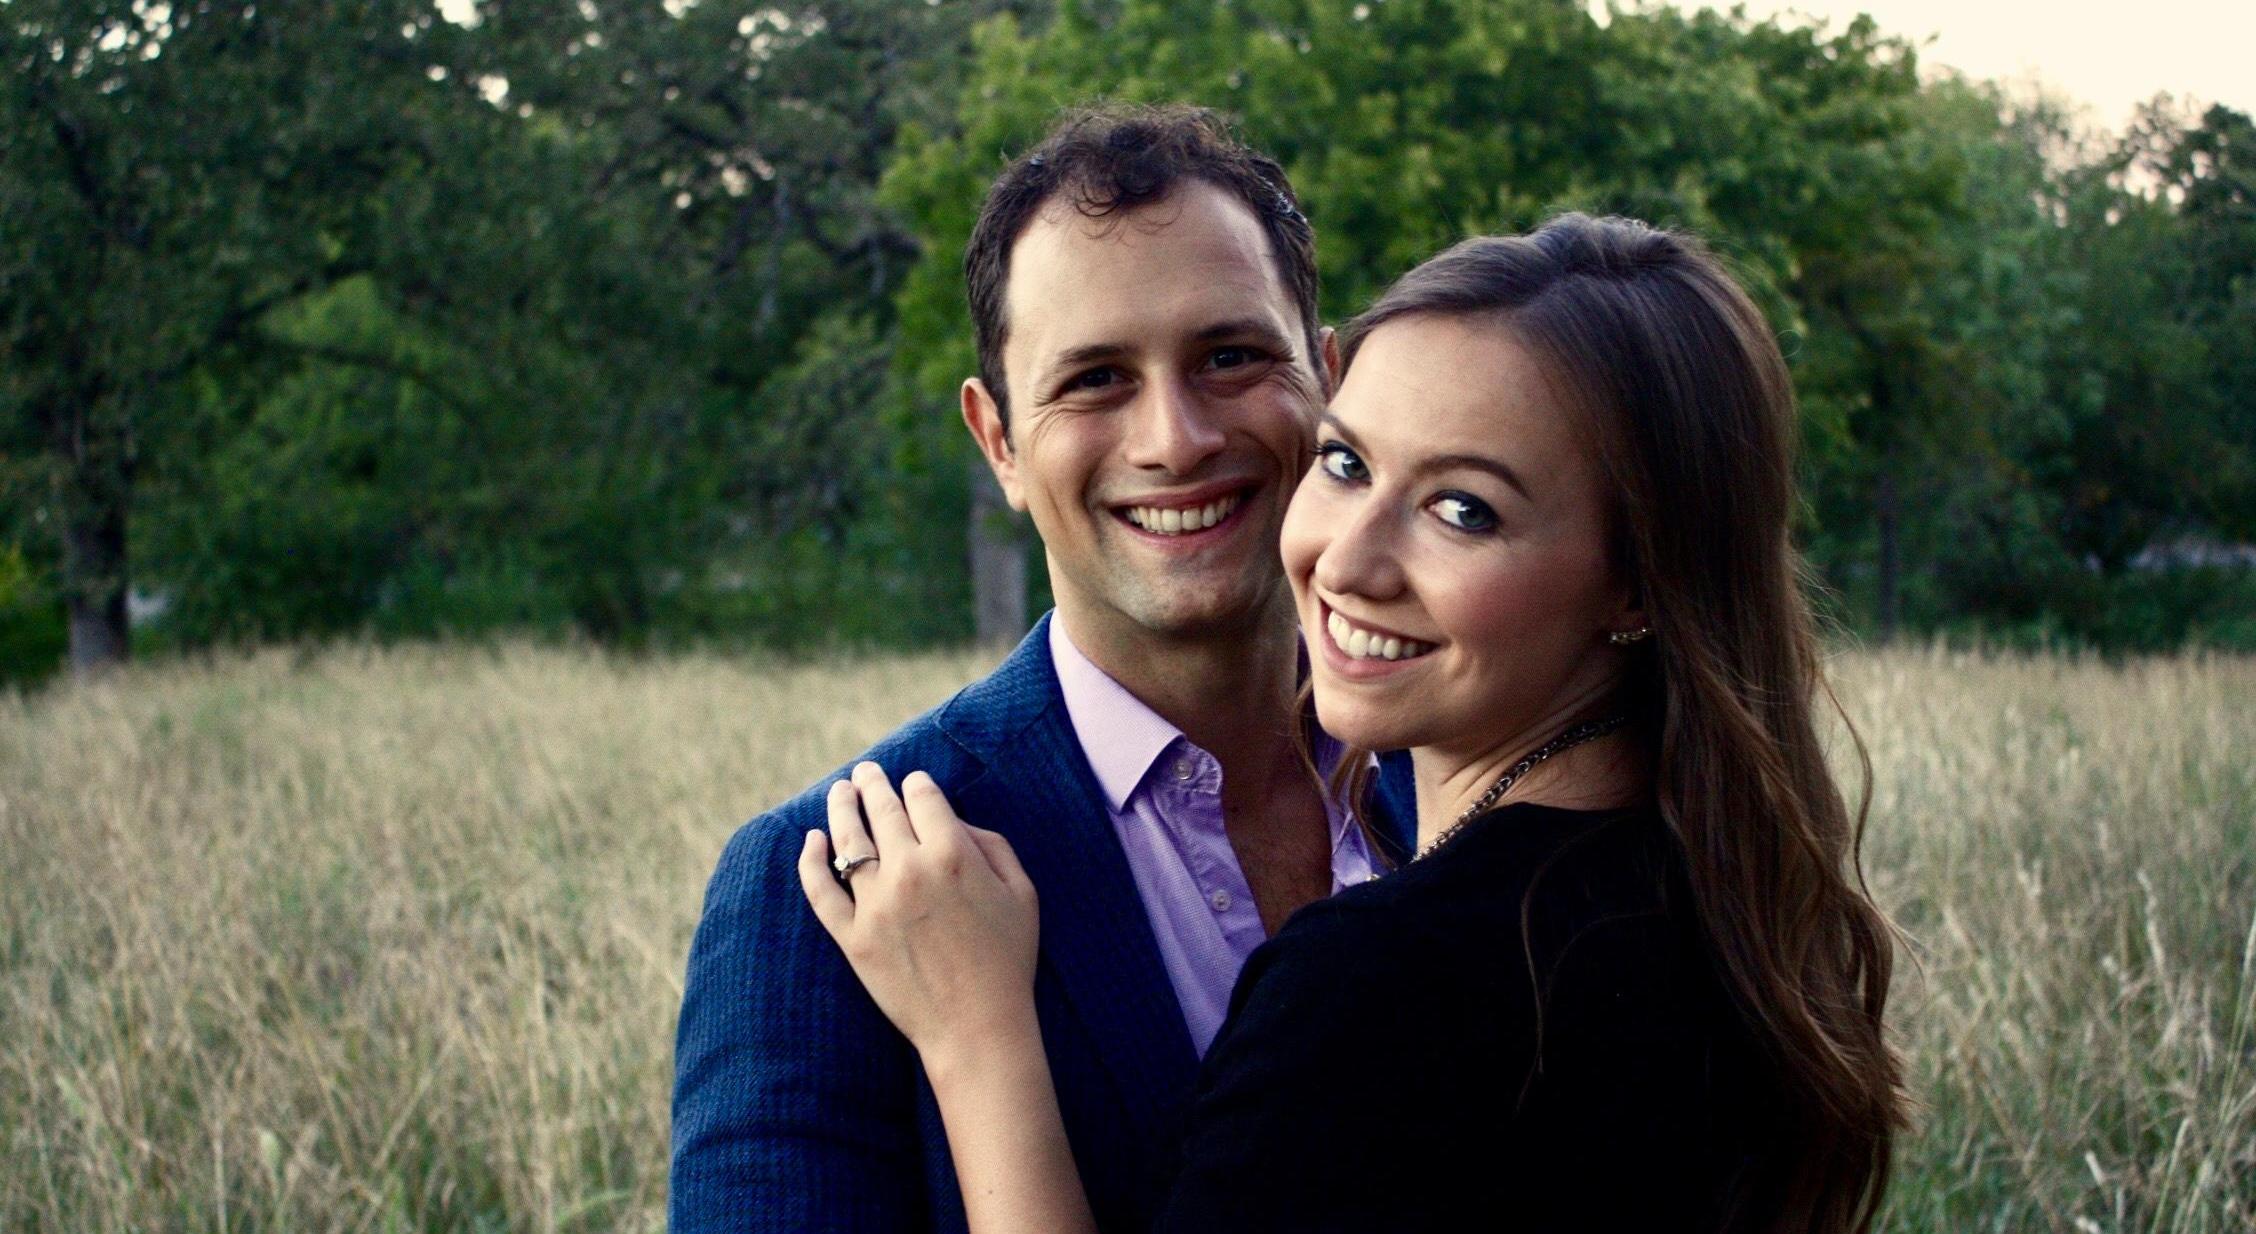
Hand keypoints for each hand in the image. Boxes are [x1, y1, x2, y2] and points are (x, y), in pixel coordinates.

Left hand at [798, 762, 1041, 1067]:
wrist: (977, 1026)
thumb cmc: (1008, 959)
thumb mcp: (1021, 892)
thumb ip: (991, 844)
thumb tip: (953, 820)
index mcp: (953, 854)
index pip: (923, 796)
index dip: (917, 783)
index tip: (914, 783)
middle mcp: (909, 870)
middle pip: (882, 809)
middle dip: (874, 783)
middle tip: (866, 772)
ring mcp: (875, 904)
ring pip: (847, 839)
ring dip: (841, 806)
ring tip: (840, 790)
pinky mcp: (852, 937)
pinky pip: (820, 890)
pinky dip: (810, 860)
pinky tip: (811, 840)